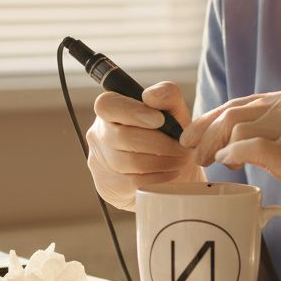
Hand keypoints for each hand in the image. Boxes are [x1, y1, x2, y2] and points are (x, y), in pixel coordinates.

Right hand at [85, 81, 203, 209]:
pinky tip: (170, 172)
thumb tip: (150, 96)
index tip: (160, 120)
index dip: (132, 112)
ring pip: (129, 161)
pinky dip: (157, 177)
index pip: (107, 105)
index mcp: (110, 109)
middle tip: (182, 148)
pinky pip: (132, 181)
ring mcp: (99, 161)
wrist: (172, 174)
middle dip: (159, 142)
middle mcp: (98, 134)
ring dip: (162, 160)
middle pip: (122, 137)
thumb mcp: (174, 111)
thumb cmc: (169, 136)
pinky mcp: (106, 185)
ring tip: (179, 159)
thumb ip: (167, 95)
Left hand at [181, 89, 280, 256]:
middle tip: (193, 155)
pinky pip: (251, 146)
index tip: (190, 138)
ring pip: (235, 127)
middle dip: (204, 135)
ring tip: (215, 164)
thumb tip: (221, 140)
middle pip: (230, 114)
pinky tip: (228, 165)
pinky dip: (232, 155)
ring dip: (216, 147)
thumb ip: (261, 133)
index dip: (207, 121)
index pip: (234, 105)